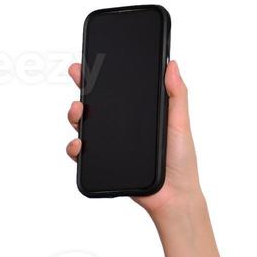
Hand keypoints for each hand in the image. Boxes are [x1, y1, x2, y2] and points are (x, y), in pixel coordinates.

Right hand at [65, 59, 202, 215]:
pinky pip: (82, 154)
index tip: (91, 61)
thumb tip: (171, 64)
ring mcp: (110, 144)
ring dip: (75, 115)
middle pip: (95, 104)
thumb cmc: (181, 160)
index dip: (102, 75)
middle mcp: (122, 127)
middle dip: (82, 87)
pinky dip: (74, 147)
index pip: (117, 90)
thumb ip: (176, 94)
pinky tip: (79, 144)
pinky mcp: (103, 163)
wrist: (174, 196)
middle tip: (77, 75)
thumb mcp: (180, 122)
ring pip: (84, 126)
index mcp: (139, 113)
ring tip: (78, 110)